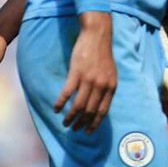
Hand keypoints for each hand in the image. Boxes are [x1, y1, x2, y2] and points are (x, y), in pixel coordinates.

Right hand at [53, 12, 115, 132]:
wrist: (97, 35)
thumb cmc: (103, 55)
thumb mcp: (110, 73)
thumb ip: (106, 88)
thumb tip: (99, 105)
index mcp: (110, 86)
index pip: (102, 111)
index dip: (94, 123)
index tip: (88, 131)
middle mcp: (101, 85)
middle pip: (89, 111)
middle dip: (81, 123)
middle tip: (74, 129)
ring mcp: (88, 80)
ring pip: (78, 106)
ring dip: (70, 117)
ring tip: (65, 123)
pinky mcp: (76, 73)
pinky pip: (67, 94)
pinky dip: (60, 104)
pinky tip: (56, 109)